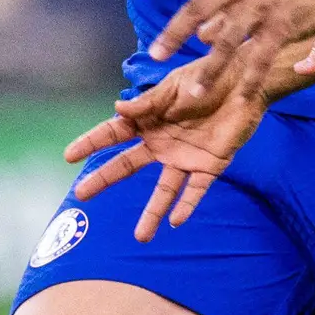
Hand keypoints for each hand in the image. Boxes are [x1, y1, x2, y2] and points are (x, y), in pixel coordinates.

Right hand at [62, 60, 264, 234]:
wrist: (246, 81)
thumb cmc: (207, 77)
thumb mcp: (174, 86)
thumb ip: (148, 102)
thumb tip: (117, 109)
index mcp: (148, 119)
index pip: (113, 134)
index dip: (91, 143)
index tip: (69, 155)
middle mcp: (161, 143)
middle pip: (127, 165)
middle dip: (104, 179)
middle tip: (81, 194)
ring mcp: (184, 157)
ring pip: (163, 190)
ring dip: (152, 213)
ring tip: (141, 238)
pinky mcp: (210, 165)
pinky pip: (196, 190)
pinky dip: (187, 206)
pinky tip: (176, 222)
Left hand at [140, 0, 314, 111]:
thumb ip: (223, 9)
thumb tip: (199, 34)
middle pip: (198, 9)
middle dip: (174, 33)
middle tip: (154, 56)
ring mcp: (261, 6)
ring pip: (228, 41)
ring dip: (209, 68)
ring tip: (194, 92)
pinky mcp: (283, 25)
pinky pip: (261, 56)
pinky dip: (250, 78)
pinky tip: (240, 98)